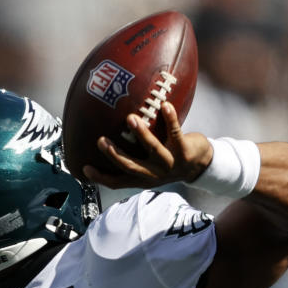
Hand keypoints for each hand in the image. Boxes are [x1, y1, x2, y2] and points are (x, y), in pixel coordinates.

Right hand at [84, 101, 212, 189]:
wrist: (202, 164)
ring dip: (141, 134)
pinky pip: (176, 132)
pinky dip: (170, 118)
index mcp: (143, 178)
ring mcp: (170, 164)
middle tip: (101, 140)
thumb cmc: (169, 159)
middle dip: (115, 155)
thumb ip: (134, 156)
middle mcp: (155, 174)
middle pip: (131, 167)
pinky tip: (165, 105)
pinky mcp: (185, 151)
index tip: (85, 167)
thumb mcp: (150, 164)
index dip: (101, 178)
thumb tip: (110, 135)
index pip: (118, 182)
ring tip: (131, 118)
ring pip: (153, 149)